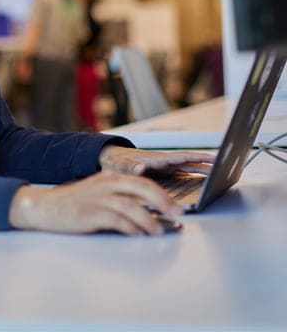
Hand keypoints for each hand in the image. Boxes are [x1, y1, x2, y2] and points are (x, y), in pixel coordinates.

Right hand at [8, 171, 183, 235]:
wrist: (43, 207)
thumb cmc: (73, 203)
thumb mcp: (97, 193)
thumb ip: (120, 197)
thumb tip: (149, 213)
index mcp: (109, 177)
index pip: (143, 182)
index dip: (163, 194)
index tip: (177, 208)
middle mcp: (105, 184)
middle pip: (141, 189)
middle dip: (163, 203)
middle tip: (177, 216)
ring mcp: (97, 198)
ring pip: (131, 206)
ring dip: (149, 220)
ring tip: (159, 231)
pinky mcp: (89, 214)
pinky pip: (116, 221)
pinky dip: (130, 228)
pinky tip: (138, 234)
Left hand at [98, 145, 214, 176]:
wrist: (109, 160)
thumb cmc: (115, 161)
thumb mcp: (121, 165)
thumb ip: (131, 167)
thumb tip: (140, 169)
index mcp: (158, 158)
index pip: (183, 156)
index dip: (199, 157)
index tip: (215, 158)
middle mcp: (164, 161)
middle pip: (190, 161)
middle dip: (208, 163)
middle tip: (227, 166)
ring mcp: (165, 167)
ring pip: (189, 167)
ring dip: (204, 170)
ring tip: (221, 174)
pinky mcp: (163, 173)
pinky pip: (183, 174)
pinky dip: (195, 176)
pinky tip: (203, 181)